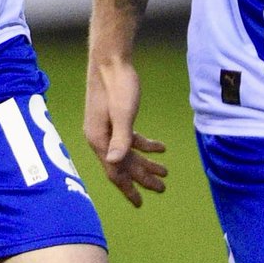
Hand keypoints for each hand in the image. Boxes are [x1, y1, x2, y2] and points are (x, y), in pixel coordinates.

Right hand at [84, 53, 166, 206]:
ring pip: (127, 153)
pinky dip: (144, 144)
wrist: (110, 59)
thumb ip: (120, 138)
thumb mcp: (122, 112)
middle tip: (162, 188)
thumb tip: (114, 163)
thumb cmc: (117, 85)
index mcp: (99, 140)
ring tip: (164, 172)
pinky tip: (160, 148)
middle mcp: (100, 138)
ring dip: (145, 163)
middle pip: (123, 165)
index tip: (140, 203)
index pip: (114, 172)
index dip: (128, 188)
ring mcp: (106, 128)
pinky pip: (129, 138)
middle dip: (142, 177)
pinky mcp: (114, 119)